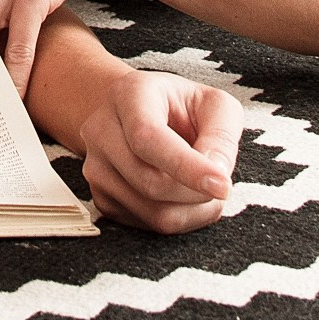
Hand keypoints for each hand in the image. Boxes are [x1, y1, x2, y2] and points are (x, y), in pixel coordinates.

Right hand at [79, 69, 240, 233]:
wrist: (146, 116)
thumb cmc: (182, 107)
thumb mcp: (214, 104)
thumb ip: (221, 135)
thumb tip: (217, 175)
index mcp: (129, 94)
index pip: (149, 138)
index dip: (187, 167)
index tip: (223, 186)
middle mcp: (102, 129)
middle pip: (150, 182)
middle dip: (196, 193)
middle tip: (220, 184)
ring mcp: (95, 165)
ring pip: (151, 212)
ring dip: (192, 211)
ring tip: (203, 189)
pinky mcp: (100, 196)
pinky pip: (145, 225)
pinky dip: (177, 220)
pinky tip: (182, 197)